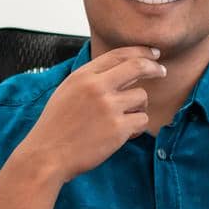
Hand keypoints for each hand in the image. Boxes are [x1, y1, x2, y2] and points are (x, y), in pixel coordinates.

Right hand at [13, 46, 167, 182]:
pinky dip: (137, 127)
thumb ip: (91, 79)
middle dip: (154, 67)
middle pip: (137, 67)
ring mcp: (108, 107)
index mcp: (82, 76)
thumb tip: (120, 69)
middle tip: (161, 71)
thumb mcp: (67, 92)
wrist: (47, 156)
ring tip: (121, 120)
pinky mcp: (118, 128)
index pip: (118, 54)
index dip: (140, 52)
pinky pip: (142, 120)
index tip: (153, 54)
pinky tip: (124, 134)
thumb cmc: (56, 127)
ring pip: (142, 96)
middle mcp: (96, 87)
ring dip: (137, 108)